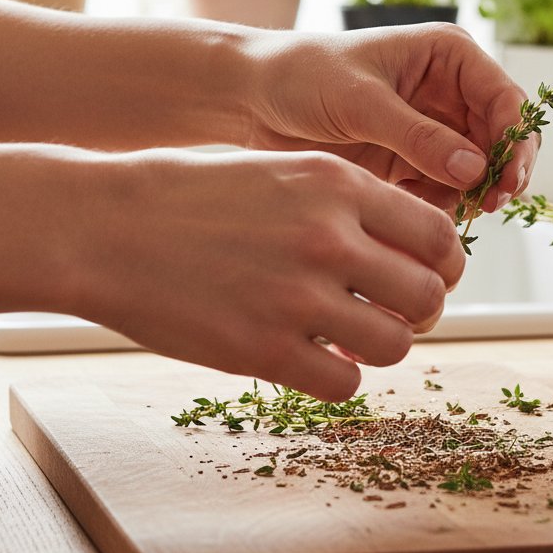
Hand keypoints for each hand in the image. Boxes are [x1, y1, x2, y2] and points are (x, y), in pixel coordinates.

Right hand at [73, 148, 463, 399]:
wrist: (107, 225)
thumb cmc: (193, 193)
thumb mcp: (283, 169)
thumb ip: (351, 202)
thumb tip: (409, 245)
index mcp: (339, 184)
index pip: (440, 234)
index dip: (445, 264)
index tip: (430, 275)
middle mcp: (328, 237)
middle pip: (427, 293)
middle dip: (421, 310)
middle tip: (395, 312)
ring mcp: (296, 296)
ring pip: (395, 344)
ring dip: (382, 346)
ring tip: (353, 336)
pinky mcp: (261, 349)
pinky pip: (343, 383)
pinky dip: (339, 377)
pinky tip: (313, 357)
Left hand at [240, 24, 538, 213]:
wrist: (254, 98)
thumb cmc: (303, 75)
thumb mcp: (362, 102)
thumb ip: (419, 136)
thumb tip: (475, 168)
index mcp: (448, 56)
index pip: (504, 97)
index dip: (515, 138)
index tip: (507, 177)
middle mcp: (449, 90)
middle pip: (501, 137)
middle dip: (501, 171)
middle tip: (492, 203)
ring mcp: (432, 127)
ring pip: (478, 168)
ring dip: (473, 193)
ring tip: (454, 212)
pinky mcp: (411, 160)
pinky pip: (446, 189)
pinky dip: (441, 205)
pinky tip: (420, 212)